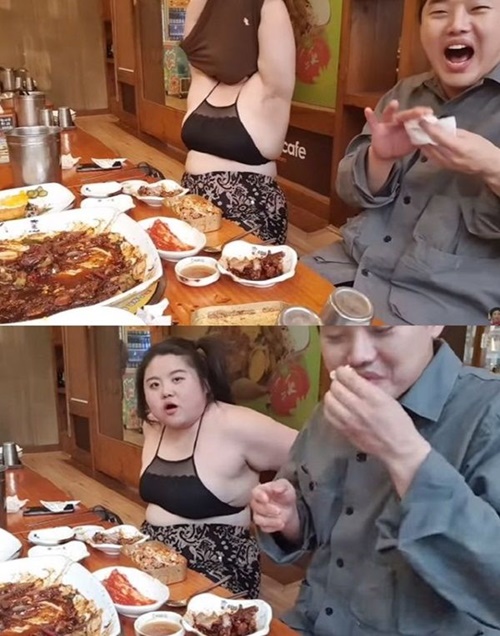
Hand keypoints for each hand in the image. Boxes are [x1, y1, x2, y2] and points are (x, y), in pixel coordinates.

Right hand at [251, 479, 297, 533]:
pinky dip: (273, 527)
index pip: (255, 492)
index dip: (259, 496)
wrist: (290, 508)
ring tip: (282, 521)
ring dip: (270, 521)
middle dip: (267, 510)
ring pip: (257, 519)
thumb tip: (275, 487)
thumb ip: (281, 485)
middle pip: (255, 507)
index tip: (266, 499)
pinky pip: (263, 528)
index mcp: (261, 490)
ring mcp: (258, 514)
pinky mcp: (262, 524)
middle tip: (279, 511)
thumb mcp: (286, 487)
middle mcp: (257, 502)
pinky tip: (281, 524)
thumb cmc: (285, 494)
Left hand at [325, 366, 430, 495]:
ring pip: (329, 399)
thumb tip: (350, 376)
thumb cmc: (397, 422)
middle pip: (336, 387)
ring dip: (332, 394)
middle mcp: (359, 407)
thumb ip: (369, 387)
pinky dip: (330, 407)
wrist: (398, 448)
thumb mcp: (388, 398)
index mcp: (373, 397)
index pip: (348, 377)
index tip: (344, 371)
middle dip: (337, 382)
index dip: (343, 371)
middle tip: (342, 384)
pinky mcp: (344, 431)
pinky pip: (328, 414)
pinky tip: (336, 407)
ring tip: (339, 395)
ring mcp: (349, 421)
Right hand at [365, 101, 432, 160]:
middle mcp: (398, 121)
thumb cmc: (401, 146)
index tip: (431, 113)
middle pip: (405, 115)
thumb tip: (434, 137)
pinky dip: (370, 116)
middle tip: (421, 112)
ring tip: (394, 103)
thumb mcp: (413, 143)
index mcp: (409, 123)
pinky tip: (367, 110)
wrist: (387, 155)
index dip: (423, 115)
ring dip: (391, 108)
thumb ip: (421, 138)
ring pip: (389, 115)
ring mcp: (387, 124)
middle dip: (413, 113)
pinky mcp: (377, 130)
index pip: (416, 117)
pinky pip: (373, 122)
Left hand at [418, 122, 499, 178]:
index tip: (421, 121)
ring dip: (422, 144)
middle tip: (417, 127)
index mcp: (457, 147)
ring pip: (428, 154)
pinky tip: (425, 146)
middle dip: (422, 136)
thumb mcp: (470, 135)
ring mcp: (446, 164)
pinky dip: (427, 151)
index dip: (428, 128)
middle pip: (430, 146)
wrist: (487, 166)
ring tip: (419, 135)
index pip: (438, 136)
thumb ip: (454, 132)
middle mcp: (449, 157)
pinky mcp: (445, 168)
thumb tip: (441, 127)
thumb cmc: (482, 148)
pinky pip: (431, 159)